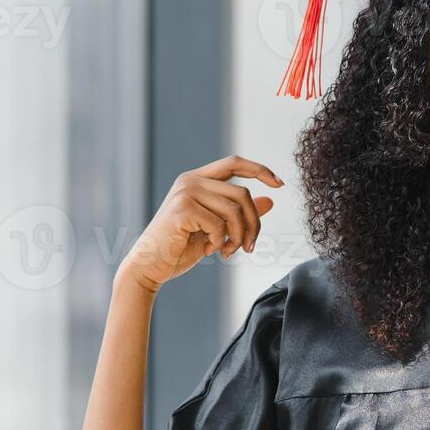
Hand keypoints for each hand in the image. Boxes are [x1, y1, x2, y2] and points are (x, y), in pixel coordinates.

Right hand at [116, 155, 283, 294]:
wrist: (150, 266)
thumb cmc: (180, 248)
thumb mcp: (216, 229)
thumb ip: (239, 213)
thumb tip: (269, 200)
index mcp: (197, 180)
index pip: (234, 163)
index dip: (259, 170)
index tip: (280, 184)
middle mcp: (190, 180)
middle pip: (241, 193)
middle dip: (253, 223)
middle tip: (250, 247)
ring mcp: (185, 193)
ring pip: (234, 210)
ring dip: (239, 237)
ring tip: (229, 251)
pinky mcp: (182, 209)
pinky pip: (219, 224)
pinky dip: (221, 242)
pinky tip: (209, 250)